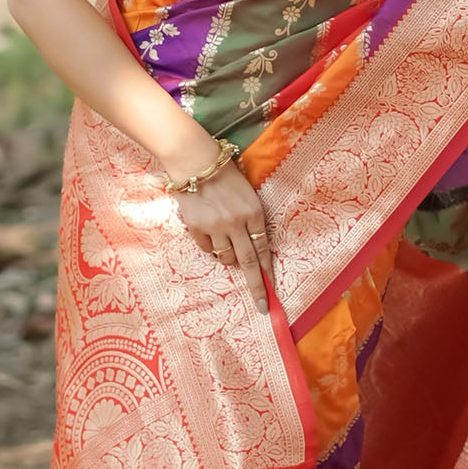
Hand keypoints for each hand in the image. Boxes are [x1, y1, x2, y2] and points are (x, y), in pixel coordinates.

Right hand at [171, 159, 274, 314]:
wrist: (195, 162)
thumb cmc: (225, 175)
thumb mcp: (248, 194)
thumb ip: (251, 220)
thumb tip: (252, 249)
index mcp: (254, 213)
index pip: (264, 249)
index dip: (268, 272)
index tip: (272, 290)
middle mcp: (237, 223)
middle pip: (249, 263)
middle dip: (257, 288)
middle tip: (262, 306)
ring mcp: (216, 228)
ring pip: (226, 258)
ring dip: (228, 258)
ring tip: (224, 242)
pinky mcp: (197, 228)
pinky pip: (207, 249)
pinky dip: (210, 247)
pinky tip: (208, 231)